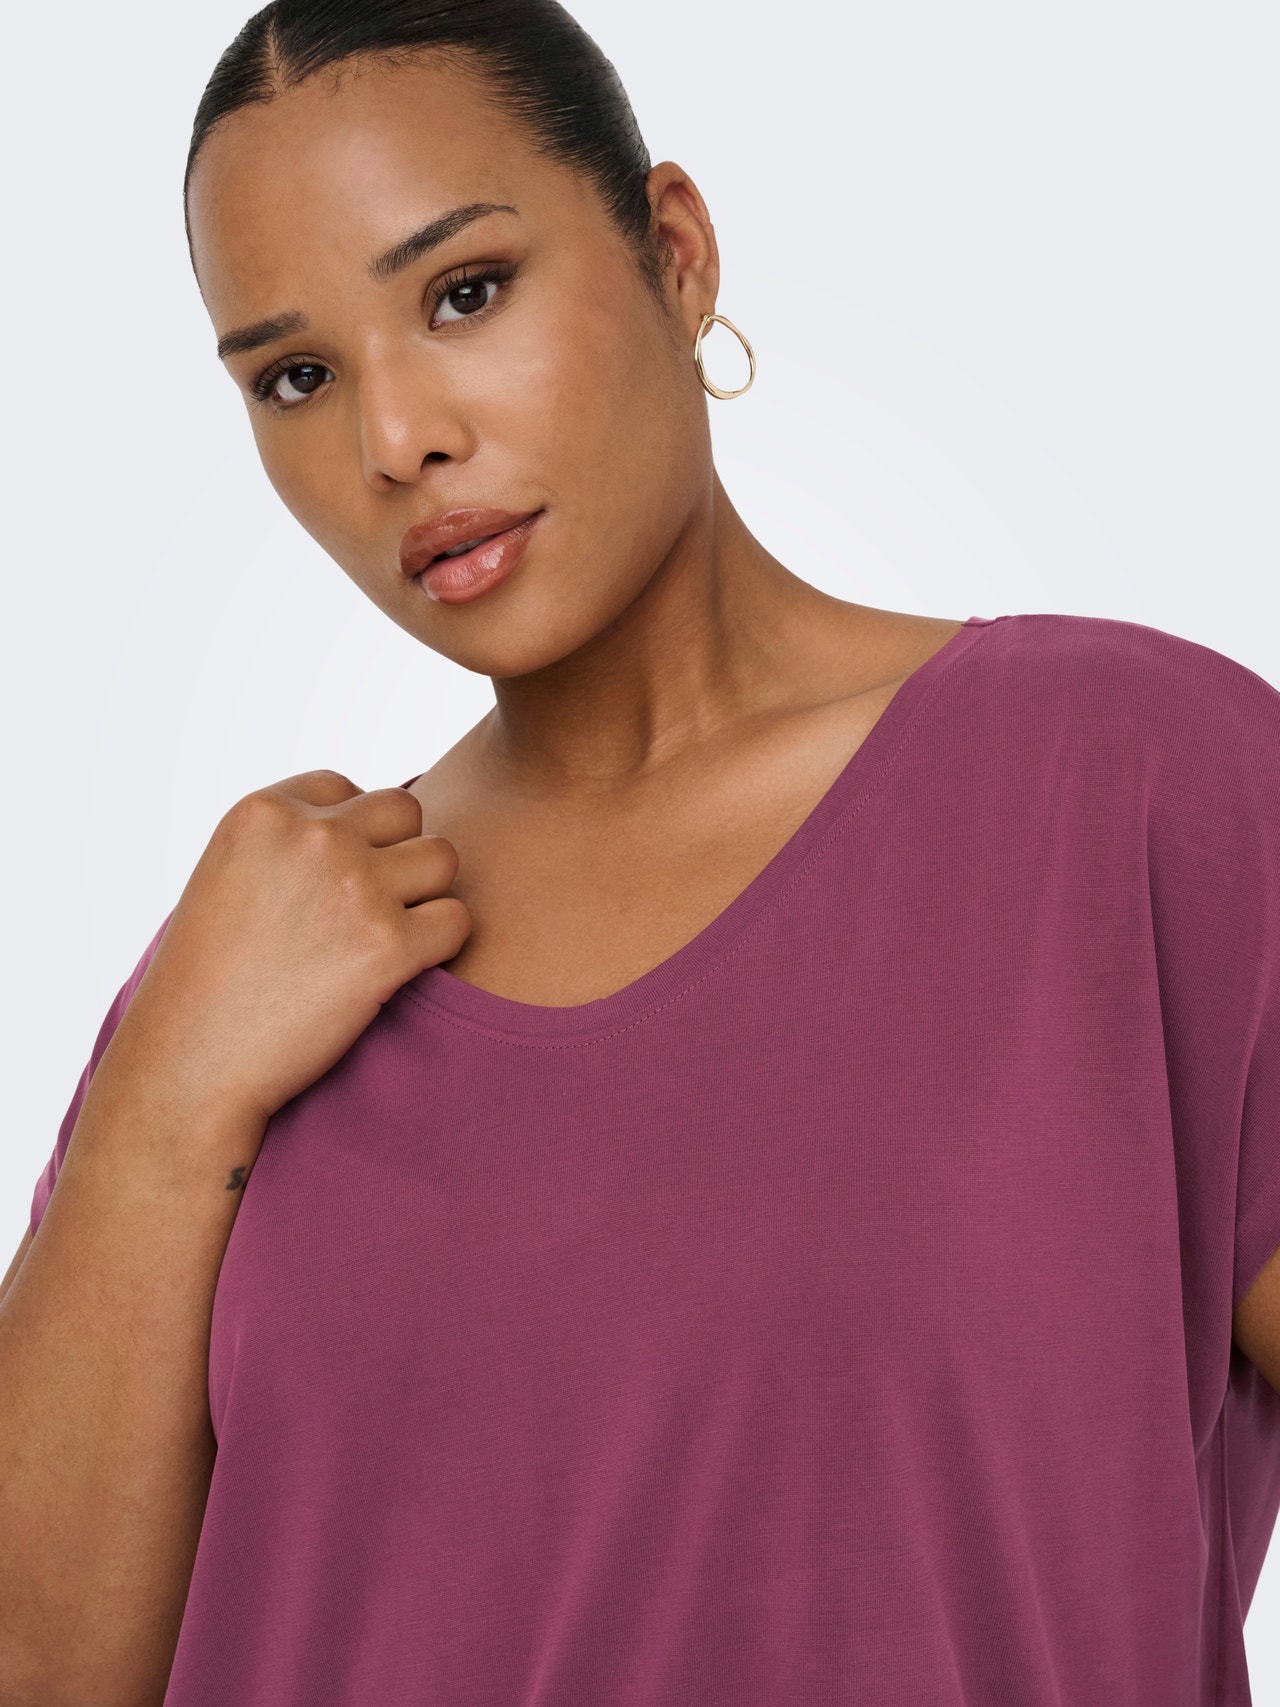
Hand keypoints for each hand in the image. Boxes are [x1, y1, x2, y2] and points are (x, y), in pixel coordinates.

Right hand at [95, 771, 469, 1133]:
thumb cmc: (207, 980)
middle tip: (365, 912)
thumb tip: (365, 825)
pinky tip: (401, 969)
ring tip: (384, 937)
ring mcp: (355, 887)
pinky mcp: (388, 946)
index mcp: (264, 811)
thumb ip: (289, 841)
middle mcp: (313, 836)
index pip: (346, 788)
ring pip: (443, 858)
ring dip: (426, 895)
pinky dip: (440, 945)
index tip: (325, 886)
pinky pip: (457, 920)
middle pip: (405, 811)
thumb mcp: (229, 876)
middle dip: (396, 855)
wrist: (193, 1061)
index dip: (350, 835)